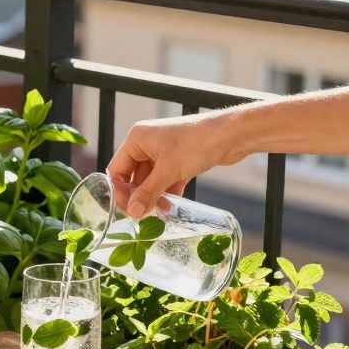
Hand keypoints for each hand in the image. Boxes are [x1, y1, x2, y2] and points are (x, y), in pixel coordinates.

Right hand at [107, 112, 246, 217]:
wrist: (231, 135)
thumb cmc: (196, 143)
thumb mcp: (168, 171)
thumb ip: (148, 193)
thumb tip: (133, 212)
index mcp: (136, 139)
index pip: (117, 169)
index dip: (120, 191)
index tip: (128, 210)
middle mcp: (147, 143)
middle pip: (134, 175)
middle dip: (139, 195)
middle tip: (144, 214)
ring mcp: (163, 150)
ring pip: (151, 178)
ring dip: (154, 195)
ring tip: (161, 211)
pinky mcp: (179, 158)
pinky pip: (166, 177)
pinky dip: (167, 190)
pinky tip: (172, 205)